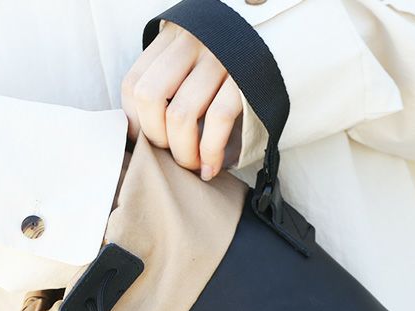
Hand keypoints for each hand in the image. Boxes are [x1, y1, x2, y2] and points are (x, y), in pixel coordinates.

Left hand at [121, 22, 242, 180]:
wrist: (281, 49)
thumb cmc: (229, 69)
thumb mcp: (192, 64)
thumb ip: (166, 85)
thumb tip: (139, 133)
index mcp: (171, 40)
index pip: (133, 83)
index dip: (135, 121)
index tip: (146, 143)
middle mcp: (191, 44)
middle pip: (150, 98)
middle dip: (157, 139)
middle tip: (172, 155)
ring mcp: (218, 59)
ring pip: (180, 114)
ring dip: (183, 152)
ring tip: (193, 165)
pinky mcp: (244, 79)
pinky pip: (217, 120)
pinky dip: (210, 152)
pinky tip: (211, 167)